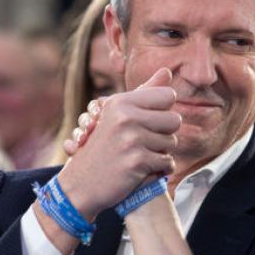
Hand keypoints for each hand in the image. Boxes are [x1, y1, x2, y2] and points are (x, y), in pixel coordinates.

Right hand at [55, 67, 179, 217]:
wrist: (80, 184)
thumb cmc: (102, 146)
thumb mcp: (117, 114)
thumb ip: (145, 92)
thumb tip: (167, 70)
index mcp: (121, 101)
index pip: (168, 96)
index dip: (163, 111)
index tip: (149, 121)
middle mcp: (126, 117)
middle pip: (174, 119)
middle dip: (165, 133)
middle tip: (146, 141)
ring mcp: (132, 140)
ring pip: (172, 142)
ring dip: (160, 152)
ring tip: (140, 155)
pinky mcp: (137, 162)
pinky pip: (167, 162)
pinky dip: (160, 168)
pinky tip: (144, 169)